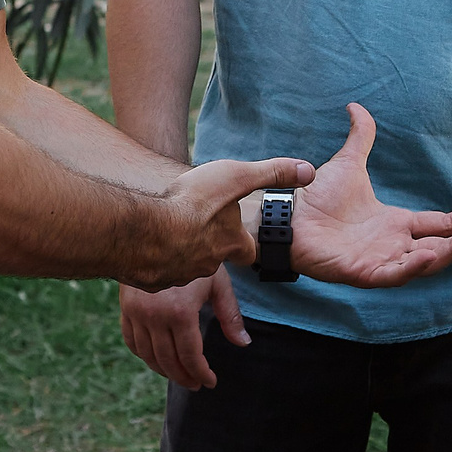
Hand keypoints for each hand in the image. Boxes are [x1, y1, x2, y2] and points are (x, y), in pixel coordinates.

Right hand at [121, 267, 249, 390]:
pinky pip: (132, 342)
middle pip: (168, 361)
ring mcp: (136, 314)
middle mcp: (154, 317)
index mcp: (180, 312)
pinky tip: (157, 358)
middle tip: (196, 384)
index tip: (210, 381)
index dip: (201, 373)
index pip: (190, 355)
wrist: (155, 234)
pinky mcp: (126, 309)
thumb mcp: (217, 282)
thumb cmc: (192, 255)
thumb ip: (230, 315)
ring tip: (180, 375)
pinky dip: (144, 355)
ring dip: (164, 370)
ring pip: (148, 356)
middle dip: (184, 376)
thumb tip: (243, 343)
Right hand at [151, 155, 315, 287]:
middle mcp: (208, 264)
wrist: (143, 229)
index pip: (246, 250)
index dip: (243, 241)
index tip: (238, 235)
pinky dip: (154, 259)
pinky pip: (156, 270)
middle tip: (198, 228)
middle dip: (208, 246)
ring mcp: (179, 274)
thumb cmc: (193, 203)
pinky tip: (146, 243)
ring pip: (184, 264)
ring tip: (170, 233)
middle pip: (214, 258)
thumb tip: (308, 172)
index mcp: (230, 243)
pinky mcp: (152, 279)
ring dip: (180, 251)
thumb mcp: (237, 177)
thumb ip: (272, 174)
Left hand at [292, 104, 451, 286]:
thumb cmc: (315, 197)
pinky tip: (430, 255)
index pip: (439, 224)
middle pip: (440, 246)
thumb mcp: (347, 164)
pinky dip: (413, 267)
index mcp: (395, 223)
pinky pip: (394, 275)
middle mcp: (393, 245)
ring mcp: (380, 261)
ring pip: (425, 262)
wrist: (287, 215)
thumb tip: (356, 106)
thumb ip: (360, 138)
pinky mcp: (363, 273)